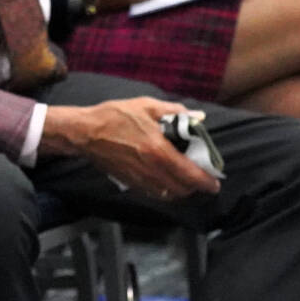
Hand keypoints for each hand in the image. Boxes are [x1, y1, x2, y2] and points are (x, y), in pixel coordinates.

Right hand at [40, 98, 218, 199]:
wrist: (85, 132)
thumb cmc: (114, 116)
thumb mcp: (146, 106)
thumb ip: (174, 111)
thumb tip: (197, 116)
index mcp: (159, 151)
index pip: (190, 175)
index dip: (206, 182)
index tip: (214, 183)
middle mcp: (151, 169)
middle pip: (182, 189)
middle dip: (195, 188)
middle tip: (200, 179)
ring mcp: (139, 178)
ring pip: (168, 195)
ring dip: (180, 190)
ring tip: (184, 181)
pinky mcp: (129, 182)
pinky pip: (153, 193)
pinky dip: (164, 191)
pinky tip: (165, 181)